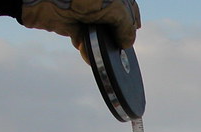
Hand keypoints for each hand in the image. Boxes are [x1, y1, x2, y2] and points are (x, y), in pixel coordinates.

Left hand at [5, 0, 141, 51]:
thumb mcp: (112, 6)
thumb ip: (125, 24)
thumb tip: (127, 43)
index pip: (128, 8)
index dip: (132, 23)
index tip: (130, 39)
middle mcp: (97, 1)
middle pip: (114, 22)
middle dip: (116, 37)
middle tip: (117, 49)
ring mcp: (82, 11)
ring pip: (99, 33)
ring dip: (101, 47)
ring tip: (102, 56)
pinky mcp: (68, 23)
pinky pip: (83, 39)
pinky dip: (87, 49)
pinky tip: (89, 57)